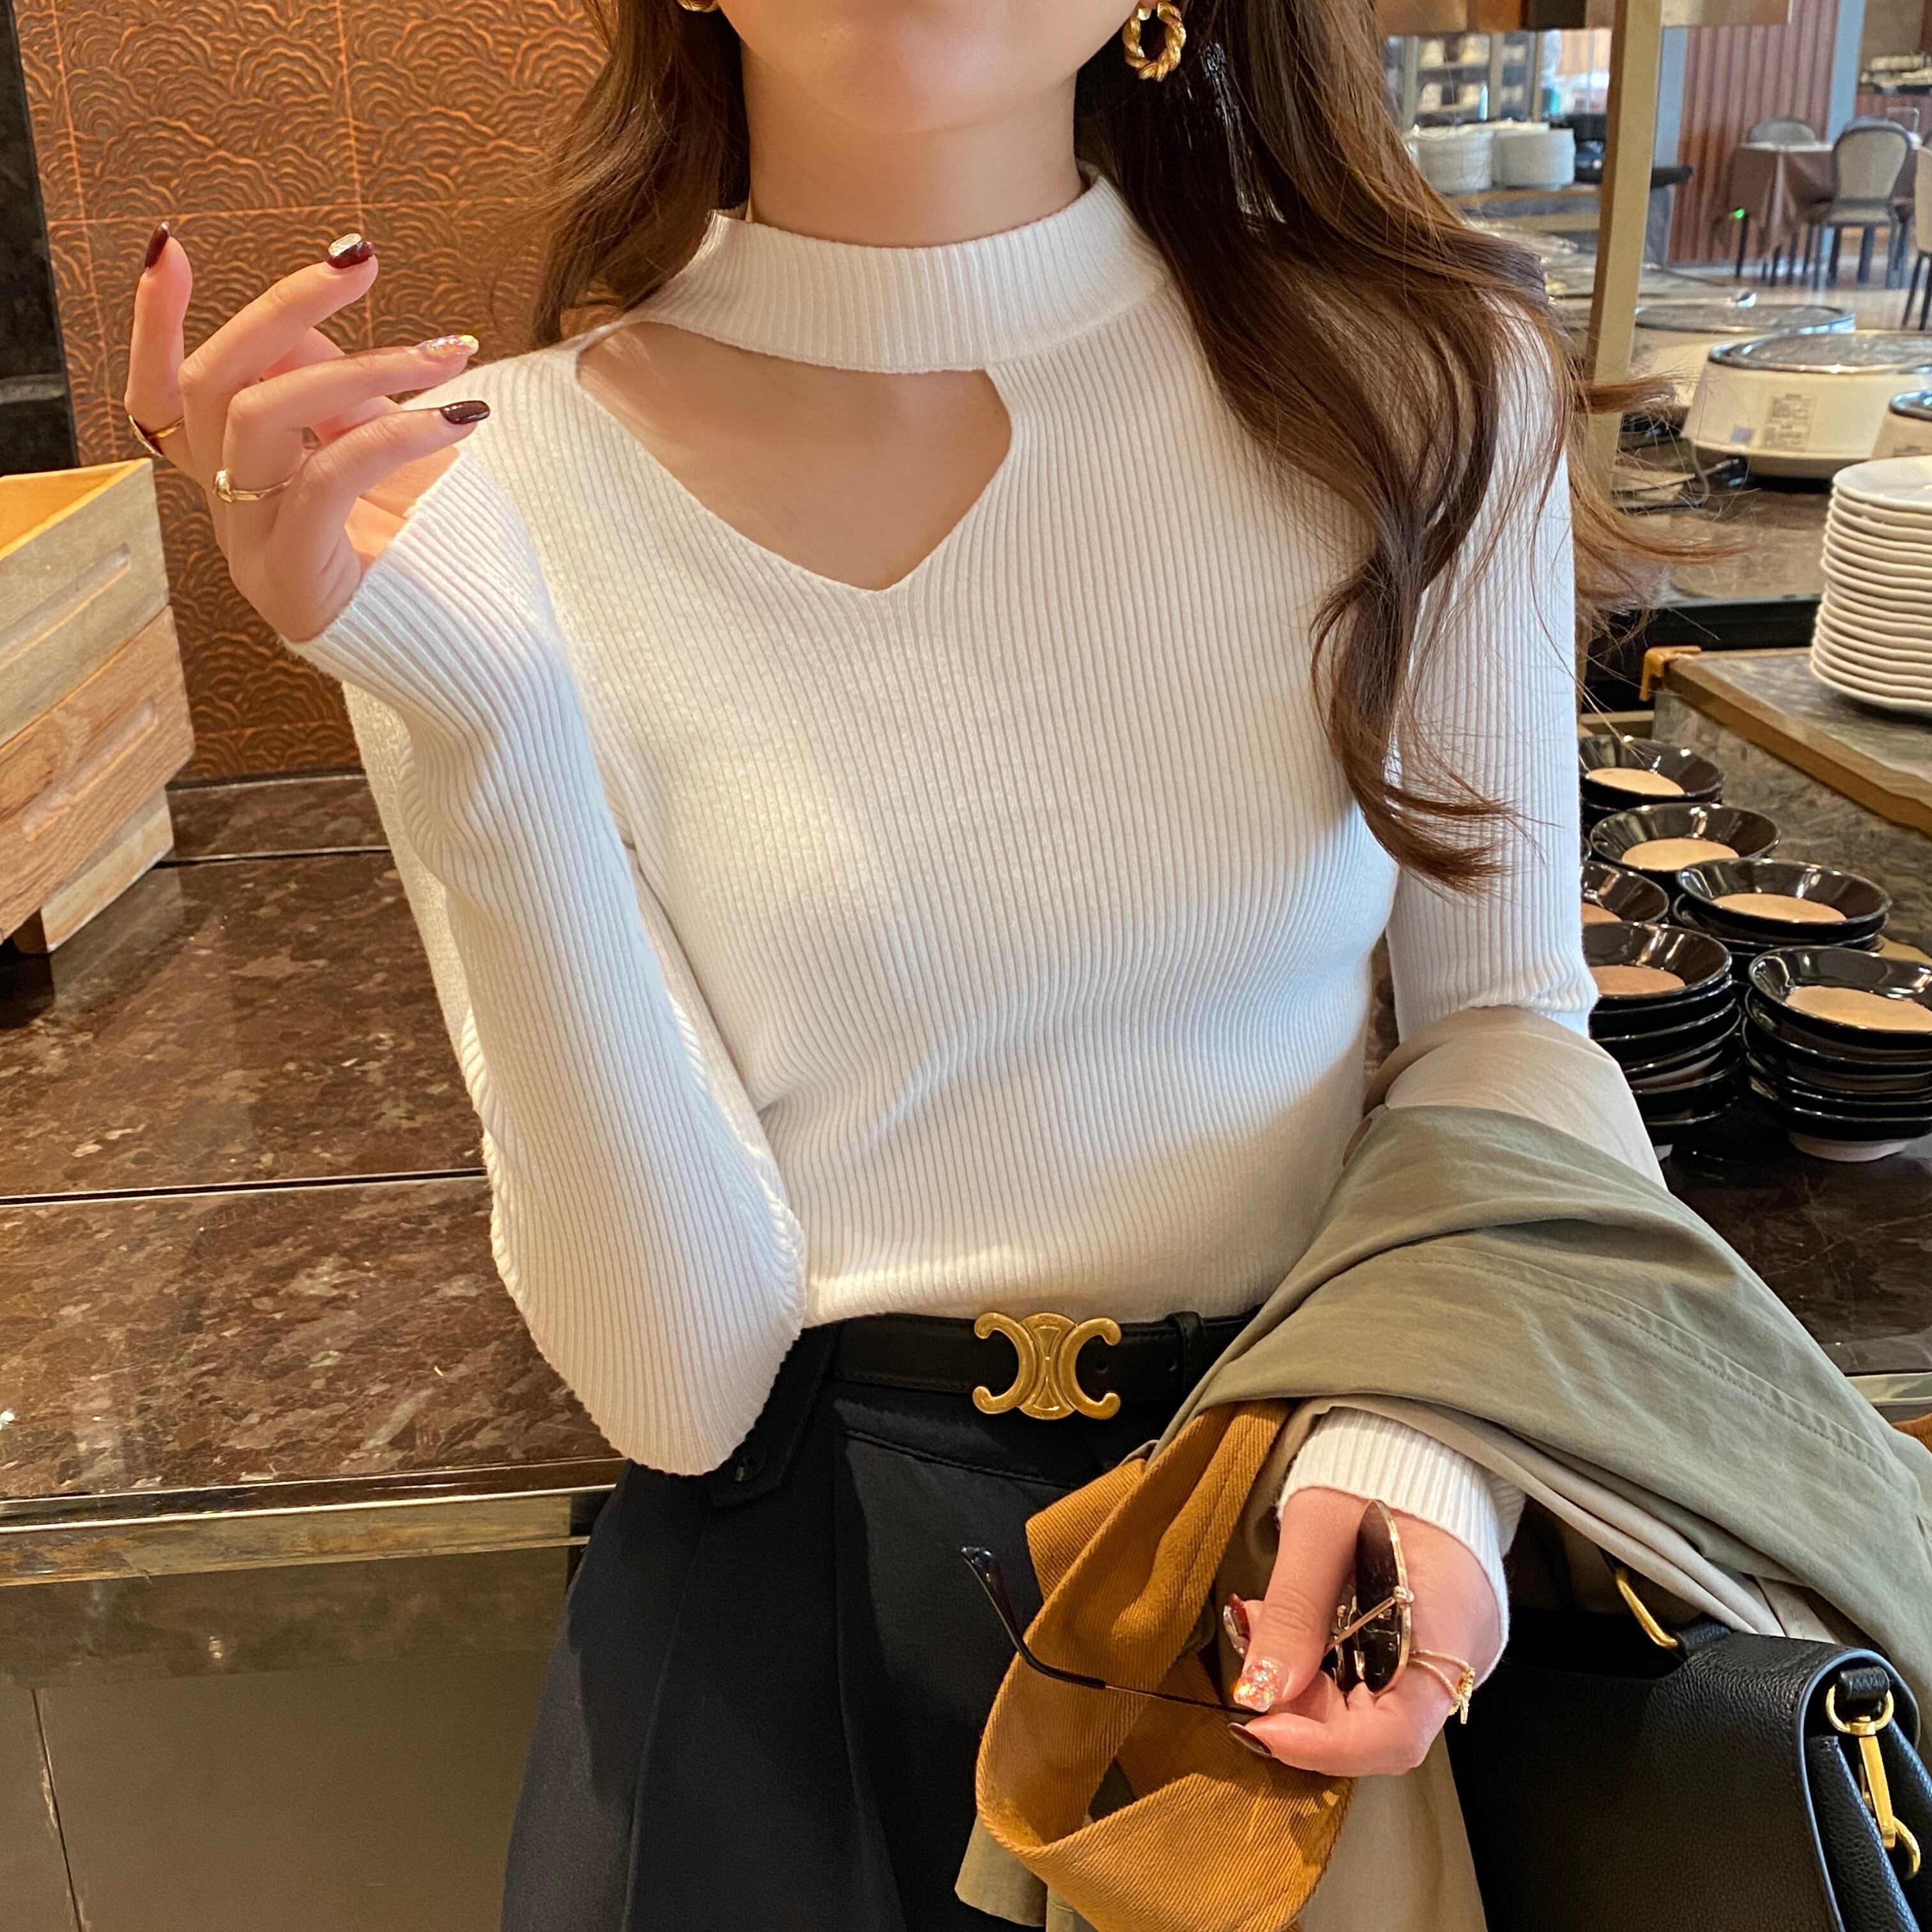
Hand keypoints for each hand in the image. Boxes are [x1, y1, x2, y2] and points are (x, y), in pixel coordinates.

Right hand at [124, 224, 490, 643]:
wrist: (492, 671)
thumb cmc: (452, 562)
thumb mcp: (391, 458)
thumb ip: (343, 398)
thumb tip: (310, 320)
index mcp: (242, 485)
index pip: (166, 400)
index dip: (153, 325)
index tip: (167, 246)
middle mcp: (233, 516)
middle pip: (214, 385)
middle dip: (283, 308)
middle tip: (359, 260)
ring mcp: (257, 551)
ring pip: (262, 417)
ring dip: (363, 365)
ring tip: (448, 354)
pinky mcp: (298, 580)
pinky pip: (326, 474)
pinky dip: (394, 432)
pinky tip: (457, 418)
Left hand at [1226, 1487, 1501, 1775]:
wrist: (1415, 1447)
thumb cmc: (1375, 1474)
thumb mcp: (1322, 1529)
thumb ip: (1295, 1611)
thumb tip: (1259, 1693)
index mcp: (1453, 1626)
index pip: (1397, 1733)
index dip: (1327, 1746)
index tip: (1261, 1727)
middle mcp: (1461, 1659)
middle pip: (1377, 1728)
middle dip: (1301, 1708)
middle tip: (1249, 1654)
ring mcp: (1446, 1656)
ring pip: (1369, 1710)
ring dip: (1303, 1687)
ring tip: (1260, 1624)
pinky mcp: (1426, 1648)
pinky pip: (1372, 1682)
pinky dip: (1320, 1668)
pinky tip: (1286, 1628)